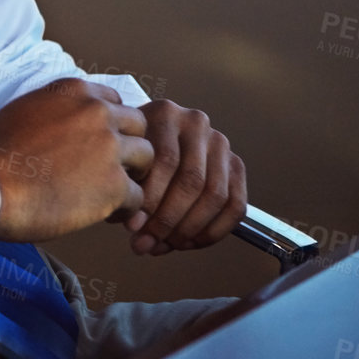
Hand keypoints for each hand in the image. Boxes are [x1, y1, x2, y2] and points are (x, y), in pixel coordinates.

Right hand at [0, 78, 154, 241]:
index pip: (114, 101)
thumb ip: (57, 111)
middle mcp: (96, 113)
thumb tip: (68, 127)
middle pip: (138, 125)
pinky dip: (124, 208)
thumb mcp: (26, 111)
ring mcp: (109, 148)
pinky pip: (137, 196)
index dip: (110, 125)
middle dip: (127, 147)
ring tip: (110, 192)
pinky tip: (103, 213)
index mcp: (73, 92)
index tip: (98, 143)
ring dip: (132, 175)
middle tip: (109, 168)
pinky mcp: (114, 185)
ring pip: (147, 158)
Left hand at [115, 100, 247, 255]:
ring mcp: (220, 143)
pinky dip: (212, 231)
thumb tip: (136, 227)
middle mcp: (196, 123)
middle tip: (147, 242)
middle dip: (168, 220)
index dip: (150, 200)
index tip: (132, 227)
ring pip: (215, 196)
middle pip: (192, 180)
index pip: (164, 161)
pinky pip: (235, 206)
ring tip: (163, 245)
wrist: (149, 138)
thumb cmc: (128, 153)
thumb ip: (126, 186)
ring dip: (188, 229)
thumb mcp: (121, 158)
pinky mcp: (236, 166)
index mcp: (164, 113)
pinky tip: (187, 243)